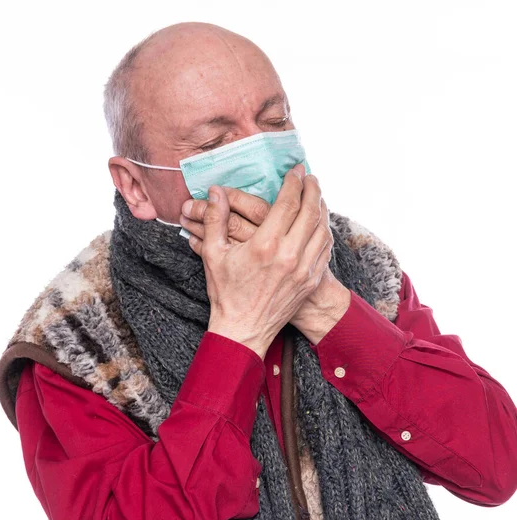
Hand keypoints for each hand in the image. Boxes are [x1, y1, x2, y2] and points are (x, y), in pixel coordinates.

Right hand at [184, 166, 331, 358]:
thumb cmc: (226, 293)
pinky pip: (325, 249)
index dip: (293, 182)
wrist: (243, 330)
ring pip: (322, 229)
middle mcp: (290, 256)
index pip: (288, 203)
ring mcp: (304, 270)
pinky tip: (319, 224)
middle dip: (312, 189)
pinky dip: (324, 231)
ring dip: (322, 208)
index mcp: (266, 246)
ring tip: (317, 196)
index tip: (295, 171)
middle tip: (310, 177)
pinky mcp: (310, 282)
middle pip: (311, 211)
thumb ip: (215, 219)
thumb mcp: (213, 255)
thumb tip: (216, 191)